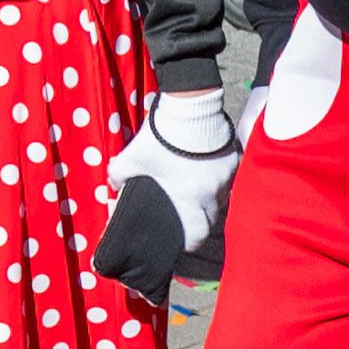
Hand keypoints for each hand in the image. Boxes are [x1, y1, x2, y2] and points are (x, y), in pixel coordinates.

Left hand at [110, 85, 240, 255]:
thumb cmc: (161, 138)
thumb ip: (118, 176)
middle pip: (213, 217)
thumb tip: (114, 186)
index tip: (185, 238)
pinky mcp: (234, 158)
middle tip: (190, 211)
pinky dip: (220, 175)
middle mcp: (212, 193)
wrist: (189, 108)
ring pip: (222, 196)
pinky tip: (209, 166)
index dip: (191, 241)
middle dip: (202, 218)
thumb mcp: (130, 158)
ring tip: (198, 186)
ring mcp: (226, 176)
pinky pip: (230, 175)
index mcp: (189, 200)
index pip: (198, 235)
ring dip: (211, 196)